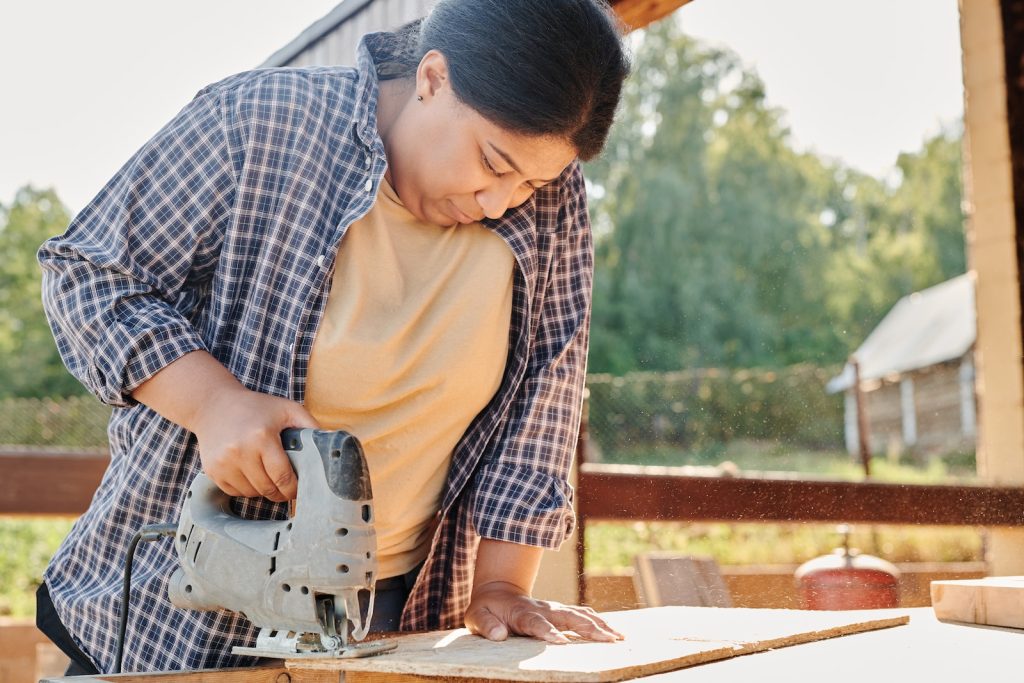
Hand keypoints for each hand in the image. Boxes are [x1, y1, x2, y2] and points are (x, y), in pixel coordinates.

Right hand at [191, 384, 319, 501]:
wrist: (214, 405)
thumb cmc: (256, 407)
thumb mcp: (287, 409)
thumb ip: (310, 425)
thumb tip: (330, 445)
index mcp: (262, 437)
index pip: (282, 477)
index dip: (293, 489)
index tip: (299, 490)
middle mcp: (240, 451)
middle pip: (267, 488)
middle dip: (280, 492)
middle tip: (287, 488)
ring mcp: (223, 463)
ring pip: (251, 493)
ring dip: (263, 490)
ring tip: (267, 475)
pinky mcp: (212, 470)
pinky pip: (235, 491)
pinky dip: (246, 488)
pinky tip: (250, 473)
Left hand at [465, 581, 623, 643]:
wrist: (497, 591)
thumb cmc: (486, 608)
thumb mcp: (476, 616)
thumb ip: (487, 625)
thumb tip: (498, 635)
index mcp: (522, 612)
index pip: (536, 623)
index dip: (548, 631)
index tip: (561, 642)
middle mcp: (542, 609)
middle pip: (568, 618)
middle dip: (588, 628)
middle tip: (607, 640)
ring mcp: (553, 609)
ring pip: (580, 615)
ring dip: (599, 625)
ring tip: (618, 637)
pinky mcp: (560, 611)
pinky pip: (583, 615)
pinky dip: (599, 622)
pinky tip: (614, 632)